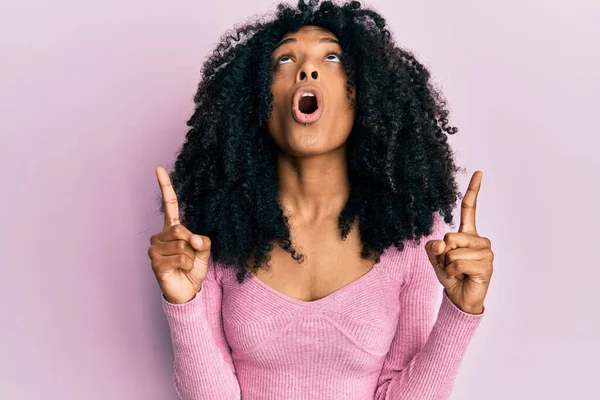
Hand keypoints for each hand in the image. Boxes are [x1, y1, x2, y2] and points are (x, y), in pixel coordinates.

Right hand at [147, 166, 211, 303]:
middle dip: (191, 243)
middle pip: (179, 229)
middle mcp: (160, 236)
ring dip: (190, 258)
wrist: (188, 290)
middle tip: (193, 254)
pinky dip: (187, 265)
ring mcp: (155, 249)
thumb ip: (202, 241)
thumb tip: (194, 239)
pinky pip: (179, 258)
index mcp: (173, 228)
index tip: (159, 168)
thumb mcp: (204, 251)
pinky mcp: (155, 263)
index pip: (169, 204)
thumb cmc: (194, 268)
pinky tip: (181, 270)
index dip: (165, 186)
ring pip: (181, 245)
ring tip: (185, 265)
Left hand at [425, 171, 493, 314]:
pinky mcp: (486, 266)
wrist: (459, 298)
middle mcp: (479, 240)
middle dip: (443, 254)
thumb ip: (433, 247)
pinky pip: (458, 263)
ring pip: (453, 252)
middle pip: (451, 236)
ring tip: (457, 272)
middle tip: (451, 265)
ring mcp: (485, 253)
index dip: (473, 191)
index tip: (479, 172)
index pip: (469, 209)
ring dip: (448, 266)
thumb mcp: (435, 258)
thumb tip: (442, 243)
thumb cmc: (450, 276)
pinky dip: (453, 272)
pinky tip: (462, 277)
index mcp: (467, 234)